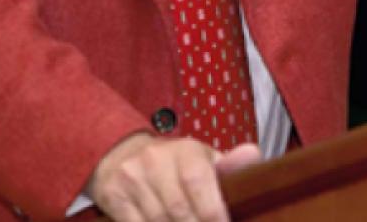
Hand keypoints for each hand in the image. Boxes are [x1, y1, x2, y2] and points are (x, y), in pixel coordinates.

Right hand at [88, 133, 261, 221]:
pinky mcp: (113, 196)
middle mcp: (155, 161)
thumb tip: (254, 154)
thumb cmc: (172, 162)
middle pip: (179, 210)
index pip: (198, 183)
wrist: (120, 153)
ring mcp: (132, 179)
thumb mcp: (201, 158)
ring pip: (157, 221)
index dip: (213, 212)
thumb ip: (228, 165)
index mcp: (185, 151)